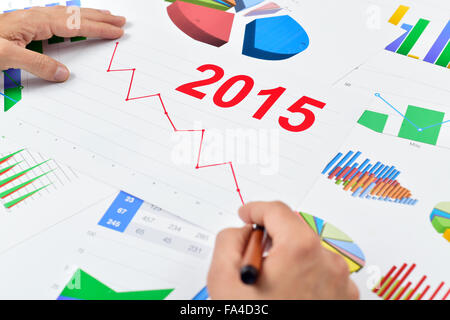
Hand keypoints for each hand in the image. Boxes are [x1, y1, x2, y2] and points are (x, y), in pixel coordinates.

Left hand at [0, 6, 125, 81]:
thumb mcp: (7, 58)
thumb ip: (38, 64)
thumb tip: (64, 73)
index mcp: (34, 22)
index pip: (74, 24)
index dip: (98, 27)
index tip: (117, 31)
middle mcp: (34, 17)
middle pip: (74, 14)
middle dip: (100, 16)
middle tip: (121, 19)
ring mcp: (30, 19)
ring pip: (67, 13)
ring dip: (89, 15)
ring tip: (106, 15)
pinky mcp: (26, 25)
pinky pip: (57, 18)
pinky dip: (74, 18)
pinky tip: (75, 21)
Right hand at [207, 201, 358, 299]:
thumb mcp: (224, 281)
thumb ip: (229, 241)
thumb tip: (243, 232)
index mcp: (300, 250)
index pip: (277, 210)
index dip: (256, 209)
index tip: (247, 214)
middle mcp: (327, 261)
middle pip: (295, 230)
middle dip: (272, 237)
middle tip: (255, 257)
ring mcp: (340, 281)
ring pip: (309, 251)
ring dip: (289, 258)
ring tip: (272, 287)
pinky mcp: (345, 297)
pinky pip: (322, 272)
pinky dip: (305, 275)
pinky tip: (289, 296)